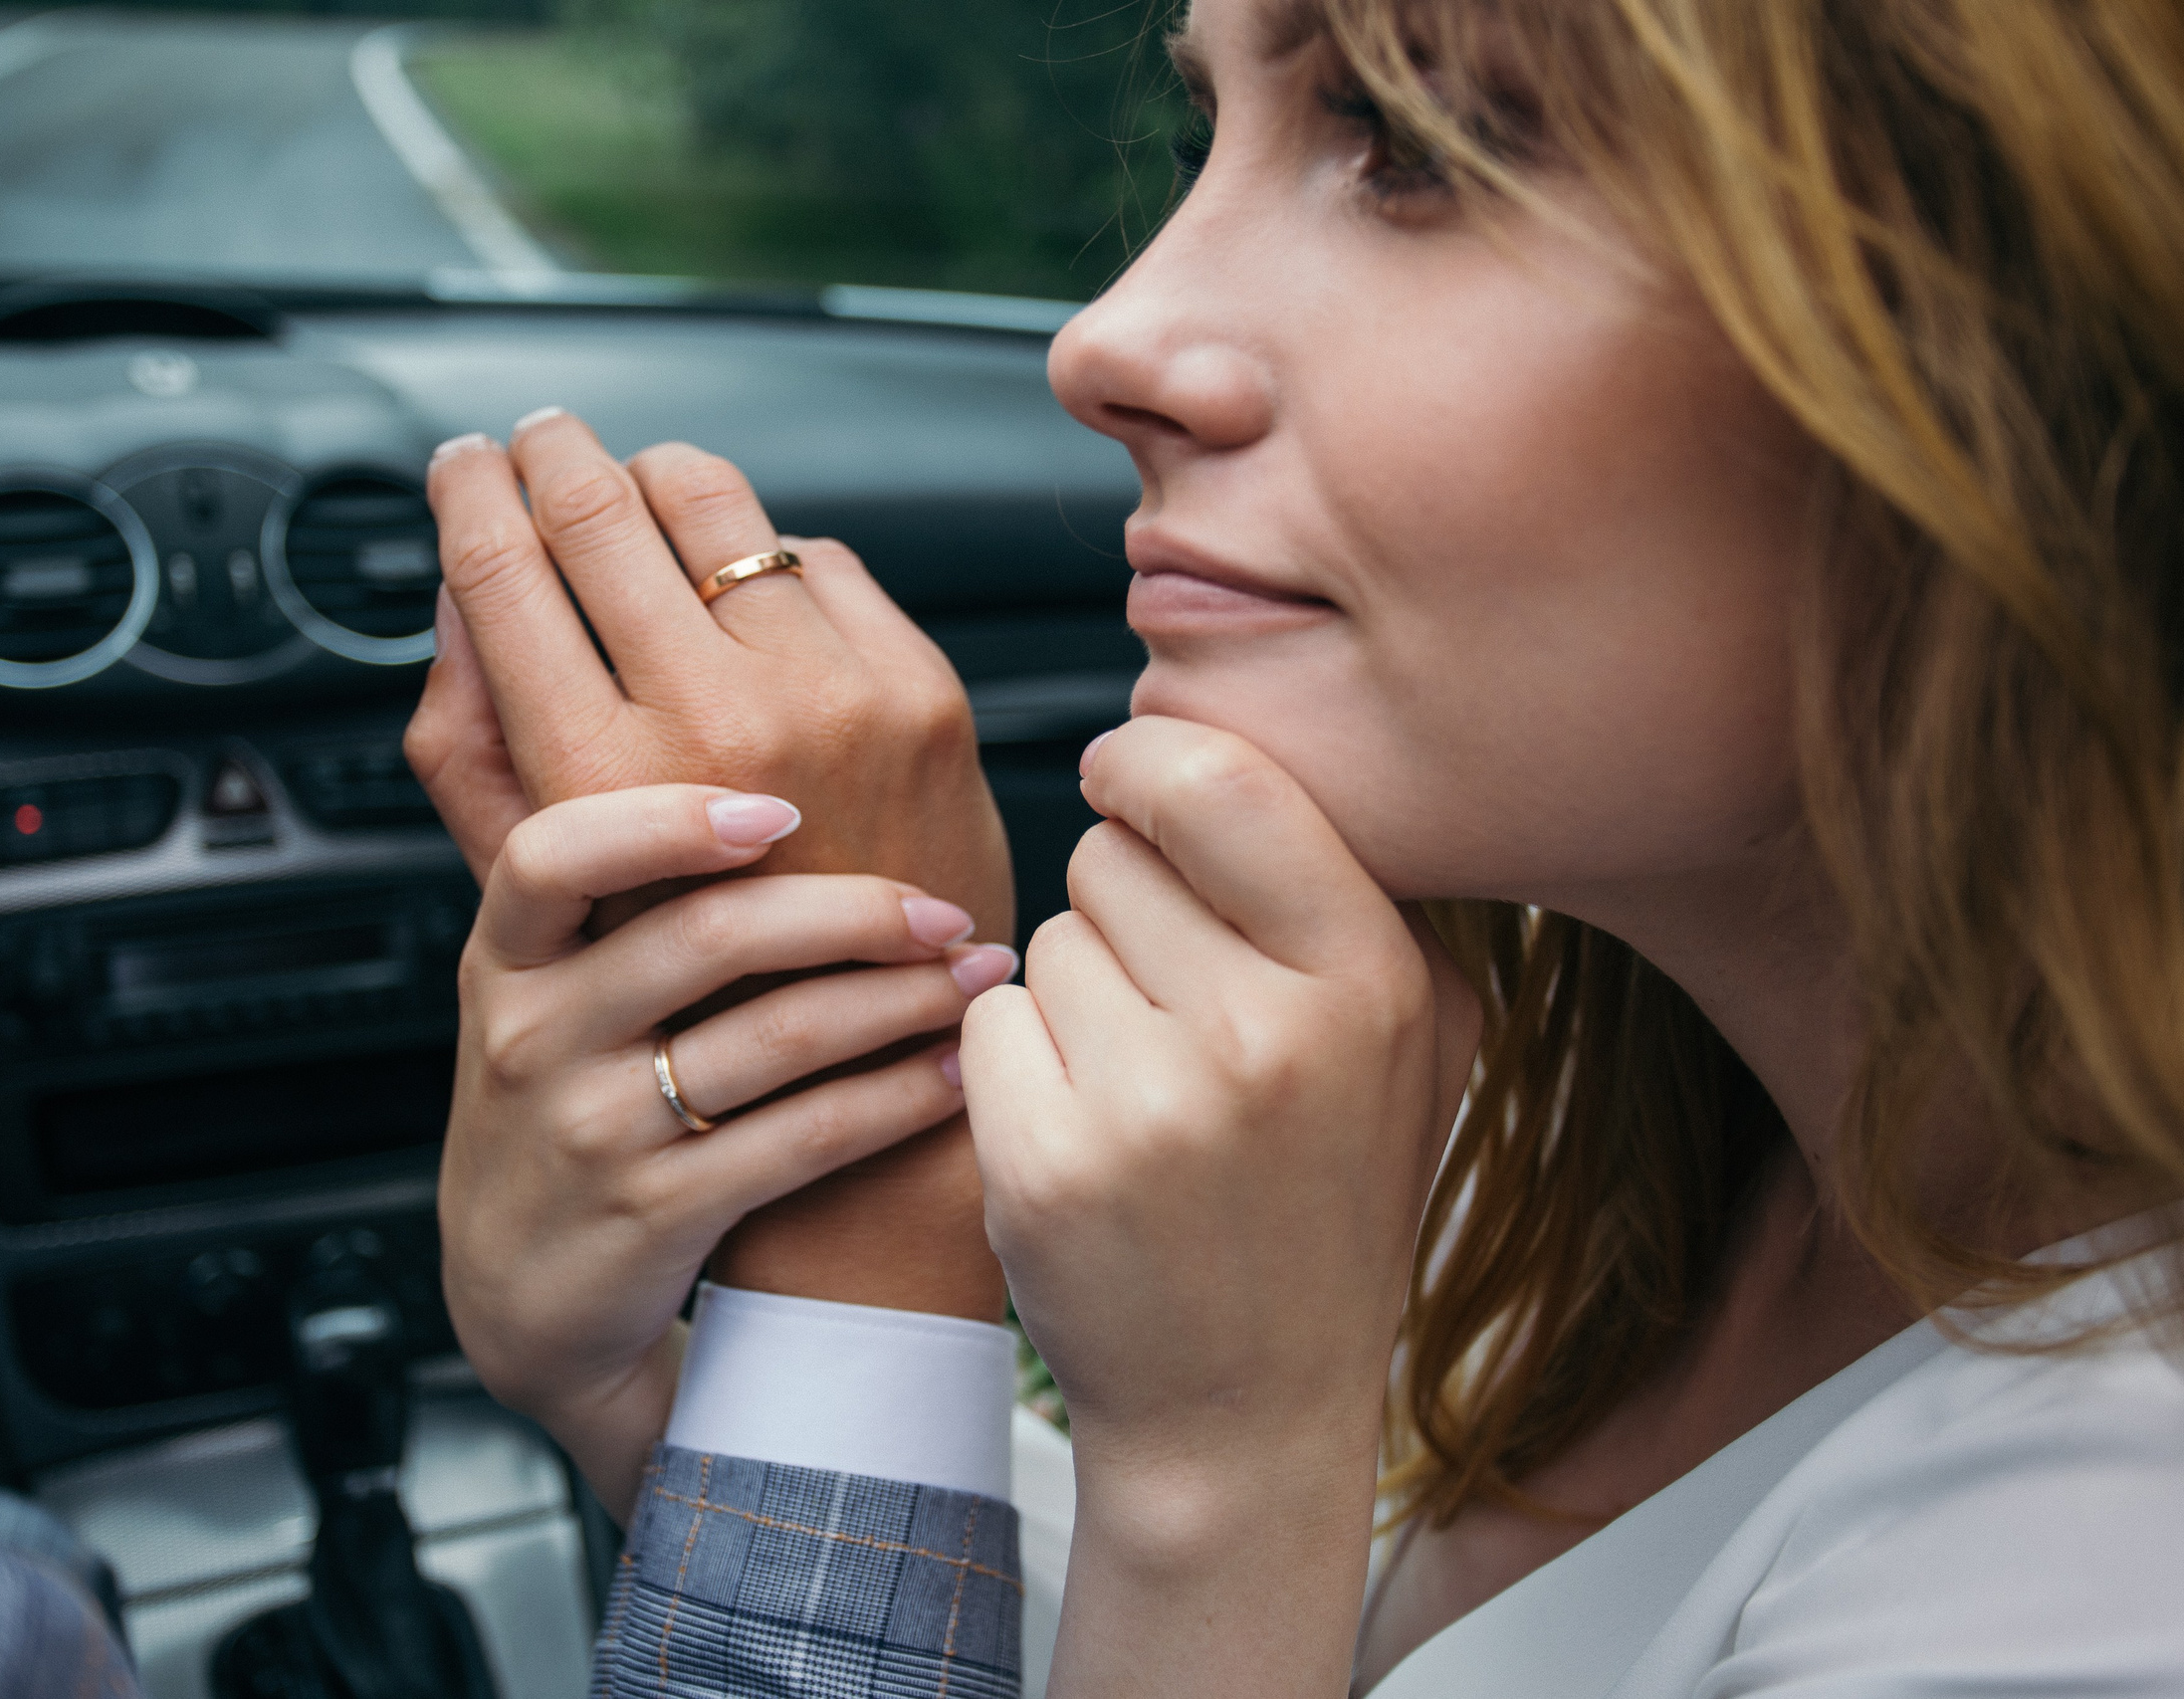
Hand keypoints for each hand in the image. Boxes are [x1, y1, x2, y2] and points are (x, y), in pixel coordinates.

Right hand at [440, 781, 1018, 1517]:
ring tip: (976, 971)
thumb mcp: (526, 980)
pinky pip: (805, 1138)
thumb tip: (562, 691)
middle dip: (853, 908)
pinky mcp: (659, 1215)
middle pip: (705, 938)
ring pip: (776, 1037)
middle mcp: (537, 1039)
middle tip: (944, 903)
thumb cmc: (557, 1098)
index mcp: (507, 959)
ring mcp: (595, 1133)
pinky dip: (897, 1095)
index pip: (554, 858)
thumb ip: (572, 850)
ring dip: (902, 996)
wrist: (521, 1295)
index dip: (667, 821)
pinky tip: (954, 1070)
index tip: (780, 807)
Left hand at [960, 717, 1480, 1695]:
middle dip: (1117, 906)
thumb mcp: (1410, 1040)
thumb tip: (1215, 732)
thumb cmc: (1316, 1197)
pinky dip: (1012, 1061)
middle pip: (1111, 854)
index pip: (1217, 779)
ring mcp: (1151, 1106)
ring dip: (1068, 992)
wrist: (1247, 1412)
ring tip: (1141, 1093)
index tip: (1129, 782)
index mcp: (1374, 981)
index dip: (1148, 762)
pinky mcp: (1044, 1164)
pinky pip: (987, 1018)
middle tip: (1171, 1012)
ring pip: (1041, 938)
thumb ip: (1344, 884)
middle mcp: (1270, 1035)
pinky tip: (1080, 1133)